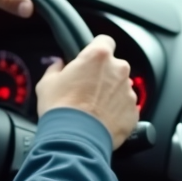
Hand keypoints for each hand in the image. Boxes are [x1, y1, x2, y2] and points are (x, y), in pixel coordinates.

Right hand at [35, 35, 137, 149]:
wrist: (75, 139)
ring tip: (93, 107)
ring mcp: (128, 91)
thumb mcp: (47, 83)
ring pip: (121, 87)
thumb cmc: (61, 109)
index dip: (96, 49)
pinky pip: (126, 107)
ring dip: (110, 93)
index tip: (90, 59)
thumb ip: (55, 68)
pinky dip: (117, 111)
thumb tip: (58, 65)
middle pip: (114, 65)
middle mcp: (118, 70)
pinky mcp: (133, 112)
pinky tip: (102, 119)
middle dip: (103, 74)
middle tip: (87, 88)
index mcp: (98, 56)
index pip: (104, 41)